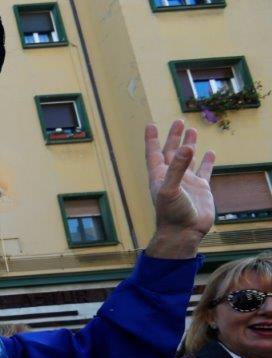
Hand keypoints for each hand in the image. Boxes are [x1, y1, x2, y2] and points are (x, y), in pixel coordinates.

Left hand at [144, 120, 215, 258]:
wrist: (183, 233)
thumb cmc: (171, 214)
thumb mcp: (170, 189)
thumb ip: (178, 168)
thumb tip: (188, 147)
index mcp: (159, 176)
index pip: (153, 154)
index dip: (151, 140)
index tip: (151, 125)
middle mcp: (171, 178)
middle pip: (171, 152)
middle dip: (174, 137)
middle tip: (179, 121)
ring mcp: (186, 183)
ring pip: (187, 159)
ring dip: (189, 146)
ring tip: (192, 130)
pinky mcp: (200, 189)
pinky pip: (204, 171)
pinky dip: (207, 162)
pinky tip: (210, 152)